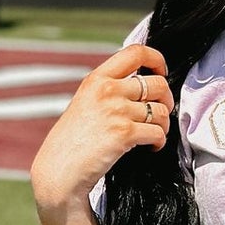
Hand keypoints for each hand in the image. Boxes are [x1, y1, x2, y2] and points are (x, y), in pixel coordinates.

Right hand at [30, 42, 173, 214]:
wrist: (58, 171)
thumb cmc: (70, 143)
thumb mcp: (84, 103)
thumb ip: (108, 90)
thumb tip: (142, 86)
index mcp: (96, 79)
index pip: (135, 52)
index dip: (156, 59)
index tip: (160, 72)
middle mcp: (106, 90)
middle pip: (157, 84)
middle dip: (167, 100)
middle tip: (161, 113)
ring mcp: (116, 111)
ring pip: (161, 111)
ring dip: (164, 125)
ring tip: (153, 134)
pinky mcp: (124, 133)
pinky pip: (158, 133)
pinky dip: (159, 142)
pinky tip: (150, 147)